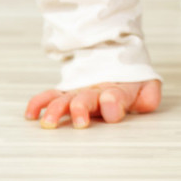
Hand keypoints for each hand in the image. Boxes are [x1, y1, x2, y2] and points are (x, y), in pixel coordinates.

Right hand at [25, 80, 161, 129]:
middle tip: (80, 121)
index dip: (114, 103)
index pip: (116, 97)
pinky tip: (31, 114)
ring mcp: (78, 92)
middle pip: (86, 99)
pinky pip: (49, 96)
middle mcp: (95, 91)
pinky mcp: (65, 94)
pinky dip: (39, 103)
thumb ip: (149, 96)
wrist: (113, 56)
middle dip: (81, 109)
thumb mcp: (147, 86)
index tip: (110, 108)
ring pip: (64, 100)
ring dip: (56, 110)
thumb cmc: (130, 79)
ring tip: (49, 123)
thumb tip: (146, 103)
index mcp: (117, 90)